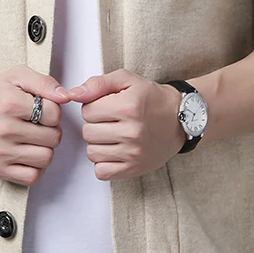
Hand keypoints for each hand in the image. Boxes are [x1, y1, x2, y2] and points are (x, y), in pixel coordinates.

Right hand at [0, 65, 72, 186]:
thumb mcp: (18, 76)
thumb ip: (45, 82)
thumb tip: (66, 96)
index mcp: (9, 103)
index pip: (54, 113)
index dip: (53, 109)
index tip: (40, 108)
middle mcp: (3, 129)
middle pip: (54, 137)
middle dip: (50, 129)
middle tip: (37, 123)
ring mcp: (0, 152)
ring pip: (46, 157)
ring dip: (44, 147)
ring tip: (32, 137)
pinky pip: (33, 176)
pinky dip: (35, 166)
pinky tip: (27, 152)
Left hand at [66, 68, 186, 180]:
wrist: (180, 119)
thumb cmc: (151, 98)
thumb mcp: (127, 80)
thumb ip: (97, 84)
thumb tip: (72, 94)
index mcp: (128, 107)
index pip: (87, 110)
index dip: (93, 106)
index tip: (106, 106)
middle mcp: (131, 132)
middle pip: (87, 132)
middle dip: (95, 124)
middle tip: (110, 120)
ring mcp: (133, 153)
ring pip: (92, 152)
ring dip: (98, 143)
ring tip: (113, 135)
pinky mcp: (134, 169)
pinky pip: (101, 171)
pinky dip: (103, 162)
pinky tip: (114, 150)